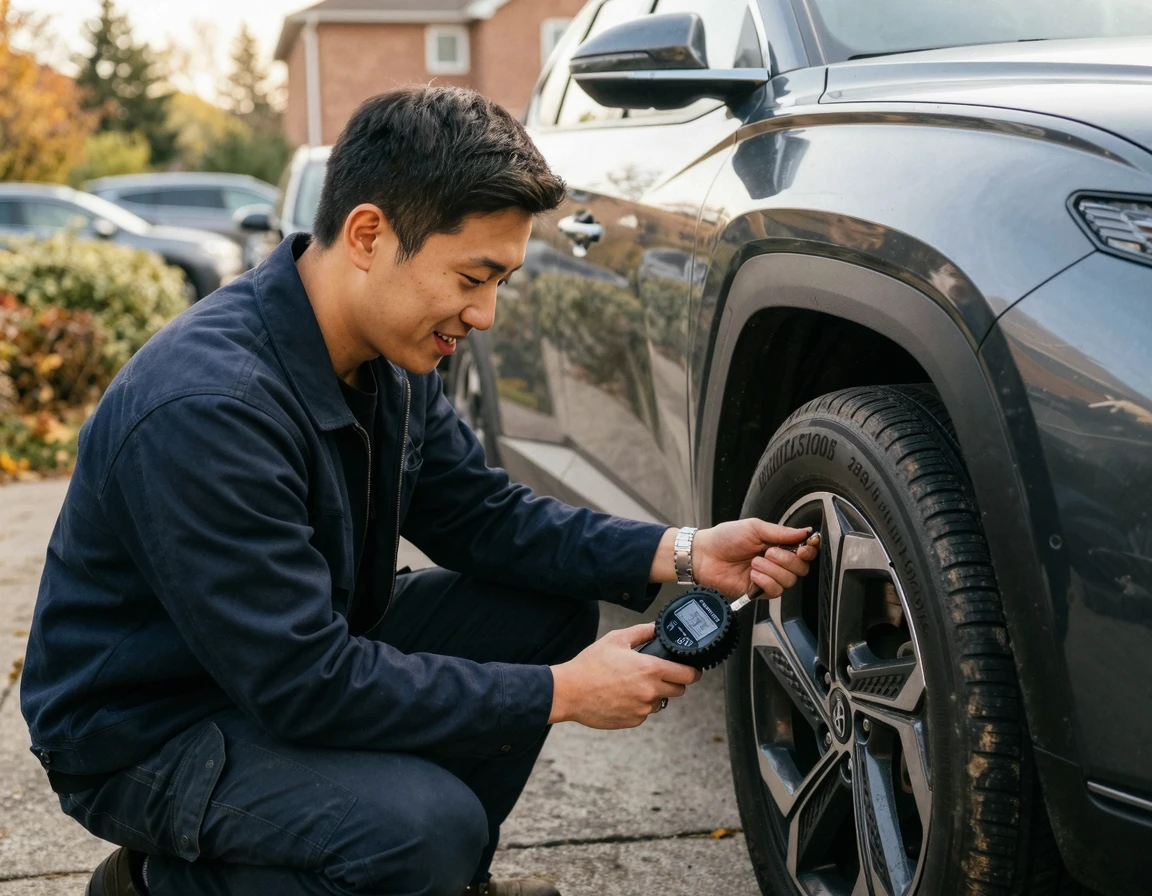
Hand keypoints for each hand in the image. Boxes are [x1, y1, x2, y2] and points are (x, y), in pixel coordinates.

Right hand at [549, 623, 701, 727]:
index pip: (687, 675)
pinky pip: (644, 712)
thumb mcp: (616, 639)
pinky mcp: (633, 721)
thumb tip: (657, 627)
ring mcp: (642, 709)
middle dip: (674, 681)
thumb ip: (642, 632)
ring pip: (660, 702)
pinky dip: (639, 704)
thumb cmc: (590, 665)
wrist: (569, 692)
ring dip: (654, 693)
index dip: (693, 671)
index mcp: (650, 670)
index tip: (692, 669)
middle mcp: (650, 692)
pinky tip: (622, 695)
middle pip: (679, 690)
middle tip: (660, 674)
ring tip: (632, 683)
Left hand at [692, 520, 818, 598]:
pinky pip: (775, 591)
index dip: (808, 550)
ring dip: (772, 569)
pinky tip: (753, 574)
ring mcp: (768, 578)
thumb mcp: (754, 528)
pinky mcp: (758, 592)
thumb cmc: (725, 538)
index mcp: (778, 545)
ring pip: (789, 581)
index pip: (804, 552)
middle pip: (801, 569)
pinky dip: (765, 581)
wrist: (704, 554)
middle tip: (769, 552)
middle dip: (787, 560)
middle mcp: (776, 563)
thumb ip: (781, 532)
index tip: (804, 547)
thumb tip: (805, 531)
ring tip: (754, 562)